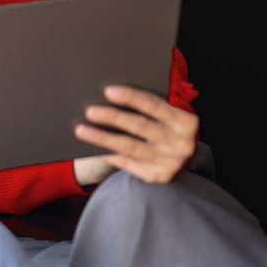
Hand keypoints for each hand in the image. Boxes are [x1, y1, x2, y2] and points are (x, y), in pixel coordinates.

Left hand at [73, 85, 198, 183]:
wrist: (182, 152)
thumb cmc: (167, 124)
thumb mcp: (169, 112)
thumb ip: (151, 105)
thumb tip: (111, 94)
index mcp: (184, 120)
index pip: (154, 105)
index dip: (131, 97)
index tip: (108, 91)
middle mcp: (180, 142)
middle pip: (140, 126)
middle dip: (113, 118)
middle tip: (90, 111)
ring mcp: (170, 161)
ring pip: (131, 147)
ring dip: (104, 138)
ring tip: (82, 130)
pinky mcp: (160, 175)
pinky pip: (130, 164)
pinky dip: (112, 156)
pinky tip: (95, 149)